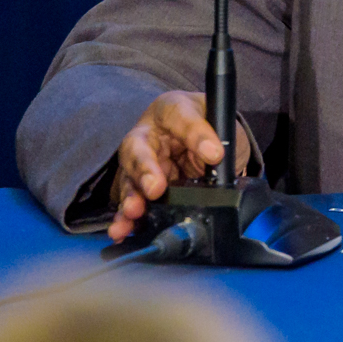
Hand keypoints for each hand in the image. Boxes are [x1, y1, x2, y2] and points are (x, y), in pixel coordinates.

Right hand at [105, 92, 252, 240]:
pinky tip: (122, 230)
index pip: (179, 115)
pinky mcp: (142, 190)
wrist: (208, 142)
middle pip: (138, 150)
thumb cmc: (209, 123)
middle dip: (144, 171)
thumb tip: (214, 155)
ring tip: (132, 213)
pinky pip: (131, 203)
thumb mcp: (220, 121)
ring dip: (130, 198)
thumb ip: (215, 135)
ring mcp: (142, 164)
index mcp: (170, 110)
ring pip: (130, 180)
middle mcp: (149, 137)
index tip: (213, 154)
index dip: (195, 134)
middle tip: (154, 189)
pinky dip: (126, 219)